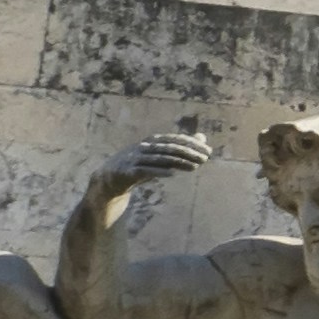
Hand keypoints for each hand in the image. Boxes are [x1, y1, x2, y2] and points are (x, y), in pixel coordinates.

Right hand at [83, 130, 216, 220]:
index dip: (192, 144)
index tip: (208, 151)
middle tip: (205, 158)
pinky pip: (145, 170)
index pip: (176, 139)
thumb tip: (202, 139)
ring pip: (160, 158)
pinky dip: (159, 171)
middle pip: (170, 147)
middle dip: (189, 152)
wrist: (110, 179)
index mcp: (152, 141)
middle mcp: (144, 147)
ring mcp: (135, 158)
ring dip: (178, 162)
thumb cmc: (139, 165)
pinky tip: (172, 174)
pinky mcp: (128, 171)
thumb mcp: (160, 156)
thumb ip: (180, 148)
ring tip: (194, 167)